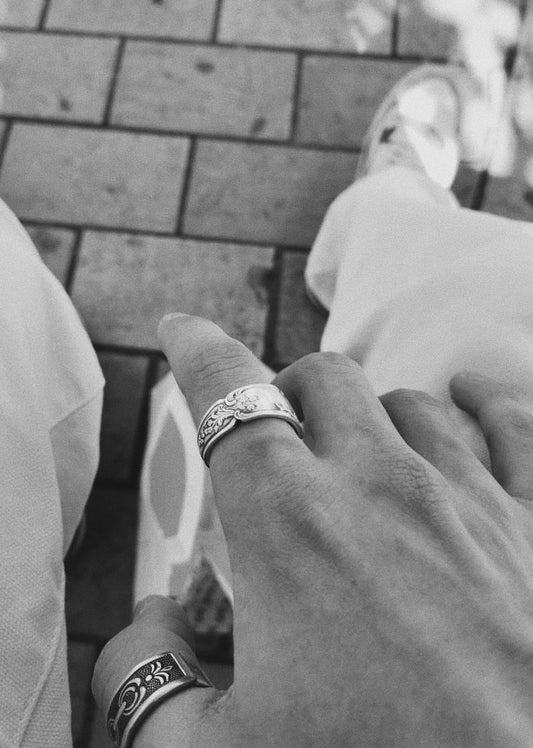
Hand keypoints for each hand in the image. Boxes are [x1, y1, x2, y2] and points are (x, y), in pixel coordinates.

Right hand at [93, 315, 532, 746]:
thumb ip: (148, 685)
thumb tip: (145, 632)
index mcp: (290, 525)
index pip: (228, 397)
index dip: (196, 355)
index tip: (182, 333)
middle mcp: (381, 487)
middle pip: (322, 382)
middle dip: (287, 392)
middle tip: (277, 435)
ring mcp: (470, 499)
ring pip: (410, 403)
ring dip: (372, 416)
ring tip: (361, 450)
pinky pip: (513, 422)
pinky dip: (483, 403)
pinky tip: (468, 399)